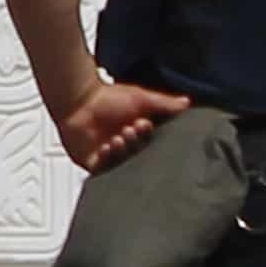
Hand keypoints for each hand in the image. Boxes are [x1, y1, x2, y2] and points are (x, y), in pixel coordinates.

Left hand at [53, 75, 191, 172]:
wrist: (77, 98)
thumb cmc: (106, 96)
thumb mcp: (141, 98)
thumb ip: (164, 103)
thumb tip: (188, 103)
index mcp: (139, 137)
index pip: (151, 144)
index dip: (148, 136)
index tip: (144, 123)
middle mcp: (126, 148)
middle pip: (138, 155)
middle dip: (135, 143)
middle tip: (129, 130)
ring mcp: (109, 157)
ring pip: (122, 163)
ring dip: (122, 150)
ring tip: (117, 136)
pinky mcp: (93, 162)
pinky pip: (102, 170)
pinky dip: (106, 160)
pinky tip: (105, 147)